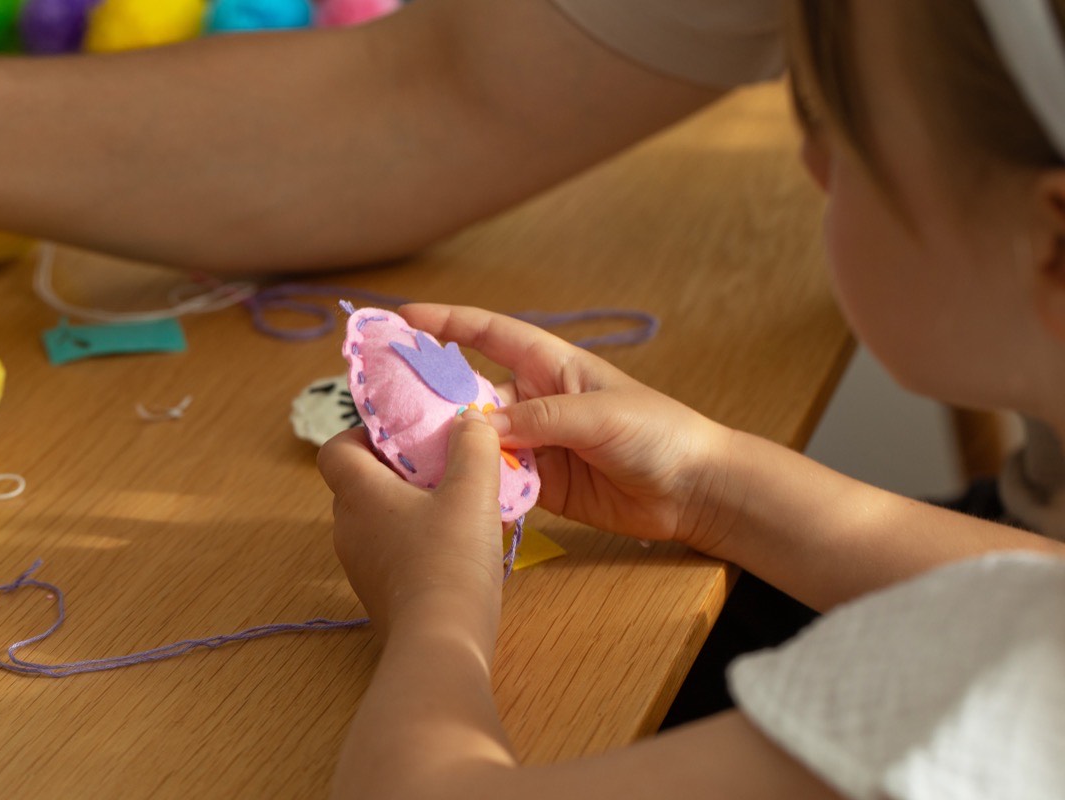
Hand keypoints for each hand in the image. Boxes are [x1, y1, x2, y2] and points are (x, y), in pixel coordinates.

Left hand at [318, 410, 505, 643]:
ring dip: (413, 506)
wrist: (442, 643)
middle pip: (361, 483)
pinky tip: (460, 547)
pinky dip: (418, 540)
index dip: (363, 434)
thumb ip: (472, 446)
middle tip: (443, 466)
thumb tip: (469, 418)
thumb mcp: (472, 492)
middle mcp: (349, 528)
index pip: (335, 450)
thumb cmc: (450, 560)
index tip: (404, 436)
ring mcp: (361, 566)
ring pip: (380, 519)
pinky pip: (392, 552)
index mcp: (359, 494)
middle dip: (400, 469)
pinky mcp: (380, 595)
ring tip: (461, 507)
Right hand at [401, 304, 736, 551]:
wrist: (696, 490)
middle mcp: (536, 401)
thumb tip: (477, 427)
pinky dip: (472, 485)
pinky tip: (445, 492)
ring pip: (477, 441)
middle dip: (430, 394)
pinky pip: (496, 480)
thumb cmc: (659, 432)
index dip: (447, 323)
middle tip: (384, 403)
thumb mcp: (600, 415)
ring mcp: (536, 444)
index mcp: (551, 366)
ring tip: (402, 453)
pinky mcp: (542, 485)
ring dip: (446, 447)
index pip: (490, 335)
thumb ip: (539, 419)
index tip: (404, 318)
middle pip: (470, 392)